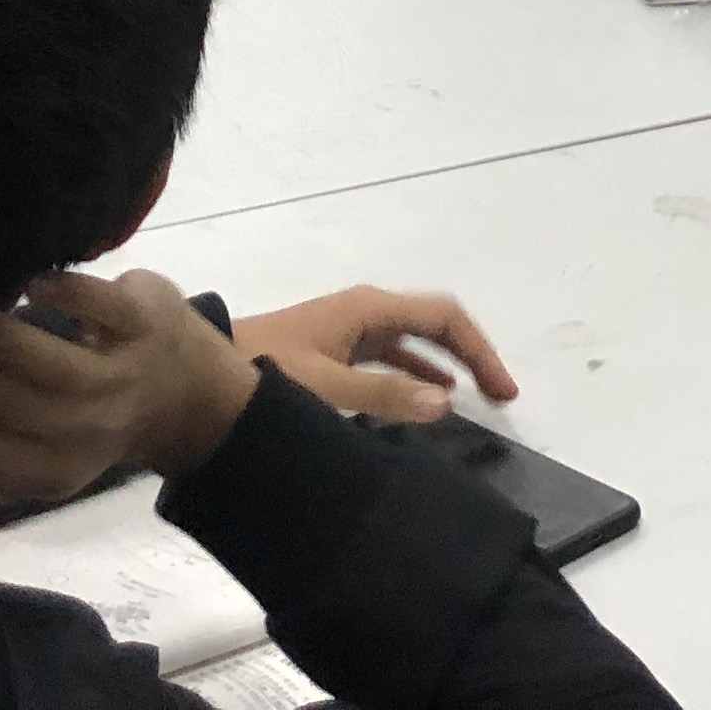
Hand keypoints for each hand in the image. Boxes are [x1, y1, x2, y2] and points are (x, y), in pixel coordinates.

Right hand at [0, 269, 256, 508]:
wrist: (196, 400)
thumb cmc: (95, 423)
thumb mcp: (45, 460)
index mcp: (49, 470)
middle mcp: (83, 432)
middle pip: (3, 407)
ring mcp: (118, 377)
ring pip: (50, 365)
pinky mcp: (146, 324)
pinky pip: (105, 310)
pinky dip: (70, 296)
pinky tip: (29, 280)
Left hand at [234, 284, 519, 423]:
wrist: (207, 370)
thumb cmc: (268, 371)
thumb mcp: (328, 388)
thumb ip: (386, 397)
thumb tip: (448, 402)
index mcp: (370, 308)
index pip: (444, 317)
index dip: (480, 350)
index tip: (503, 392)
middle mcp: (365, 310)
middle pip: (434, 323)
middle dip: (471, 354)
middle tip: (503, 396)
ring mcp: (349, 328)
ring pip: (413, 341)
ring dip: (446, 365)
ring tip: (476, 401)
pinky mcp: (335, 349)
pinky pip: (391, 356)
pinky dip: (416, 374)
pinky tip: (426, 398)